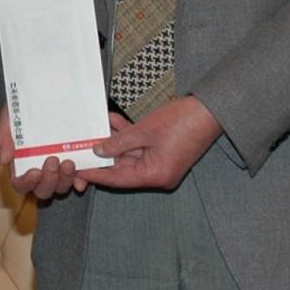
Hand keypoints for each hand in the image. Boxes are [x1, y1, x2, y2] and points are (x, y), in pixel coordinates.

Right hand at [0, 103, 116, 201]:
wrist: (43, 96)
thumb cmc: (23, 110)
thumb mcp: (9, 119)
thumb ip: (4, 138)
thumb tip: (5, 159)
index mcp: (21, 165)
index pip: (21, 184)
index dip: (27, 183)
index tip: (35, 172)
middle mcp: (40, 171)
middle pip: (43, 190)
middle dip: (49, 180)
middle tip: (53, 161)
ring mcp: (58, 170)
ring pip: (61, 186)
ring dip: (65, 179)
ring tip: (69, 162)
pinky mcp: (74, 164)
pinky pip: (78, 179)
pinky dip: (80, 180)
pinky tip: (82, 176)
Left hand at [82, 97, 222, 190]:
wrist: (211, 110)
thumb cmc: (184, 121)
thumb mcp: (145, 130)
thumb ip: (119, 142)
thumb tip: (99, 151)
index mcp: (155, 176)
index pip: (118, 179)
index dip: (96, 174)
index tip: (78, 170)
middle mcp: (158, 175)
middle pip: (123, 168)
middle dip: (104, 154)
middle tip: (83, 146)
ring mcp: (162, 164)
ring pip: (130, 155)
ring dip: (116, 141)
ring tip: (98, 127)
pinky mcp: (164, 153)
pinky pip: (141, 147)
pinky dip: (129, 137)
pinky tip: (114, 122)